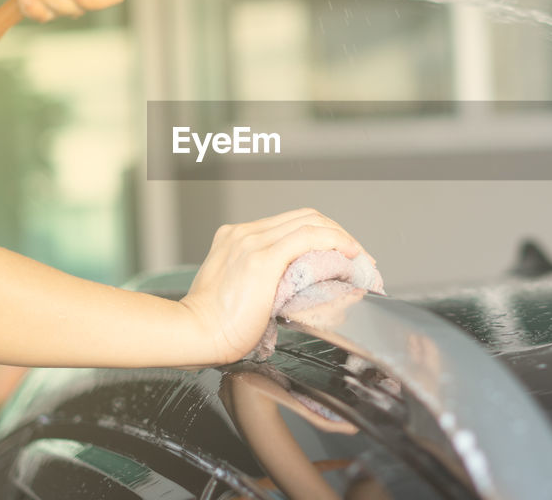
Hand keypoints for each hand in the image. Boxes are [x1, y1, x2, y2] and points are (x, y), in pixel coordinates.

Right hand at [179, 208, 365, 365]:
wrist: (193, 334)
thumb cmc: (214, 325)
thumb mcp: (239, 291)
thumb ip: (263, 280)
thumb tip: (295, 288)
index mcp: (237, 237)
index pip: (291, 222)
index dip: (322, 233)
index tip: (341, 252)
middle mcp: (244, 233)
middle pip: (305, 217)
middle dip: (337, 232)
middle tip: (357, 256)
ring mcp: (252, 242)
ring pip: (310, 223)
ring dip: (341, 238)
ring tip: (358, 259)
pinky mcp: (262, 259)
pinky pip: (308, 238)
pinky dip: (334, 242)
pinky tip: (348, 255)